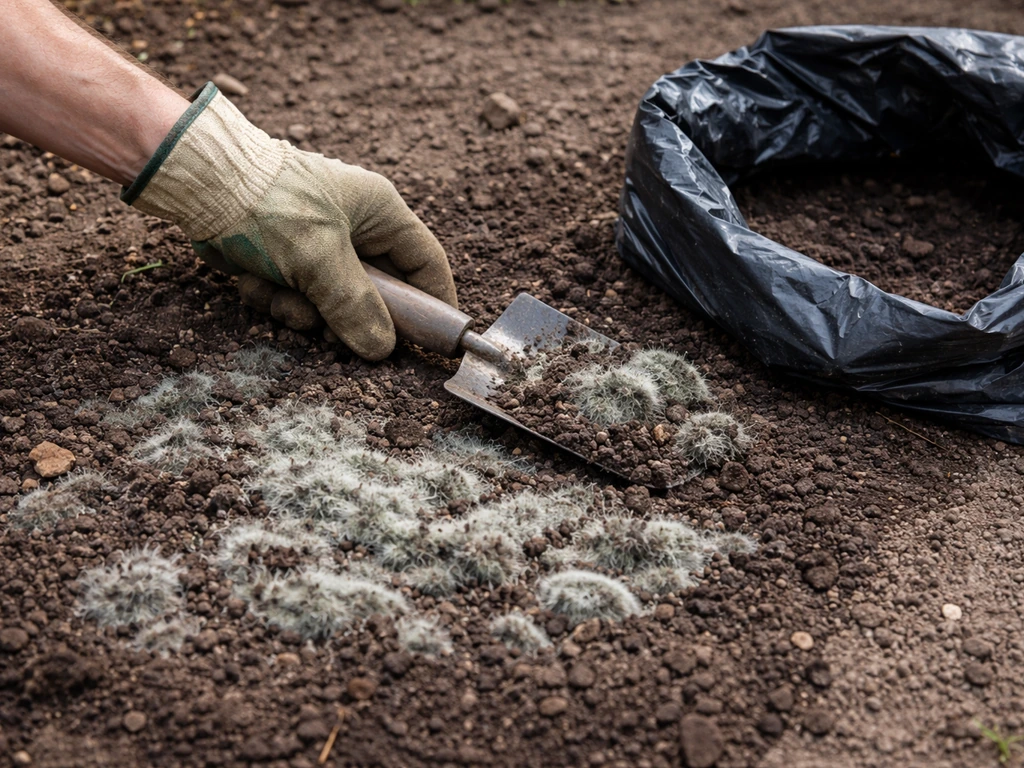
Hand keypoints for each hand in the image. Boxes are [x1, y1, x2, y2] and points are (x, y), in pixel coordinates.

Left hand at [122, 83, 455, 359]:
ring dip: (303, 310)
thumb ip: (354, 306)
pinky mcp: (284, 256)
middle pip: (376, 292)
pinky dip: (275, 298)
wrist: (194, 180)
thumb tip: (383, 348)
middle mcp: (354, 226)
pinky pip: (297, 296)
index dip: (434, 302)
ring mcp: (318, 243)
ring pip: (332, 301)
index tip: (434, 341)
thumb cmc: (266, 203)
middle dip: (348, 316)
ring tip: (276, 295)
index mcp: (378, 211)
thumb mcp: (318, 257)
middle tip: (331, 334)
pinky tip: (250, 281)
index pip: (425, 261)